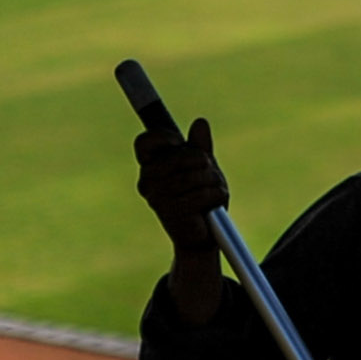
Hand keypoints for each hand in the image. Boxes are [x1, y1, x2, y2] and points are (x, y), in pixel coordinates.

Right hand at [134, 117, 230, 321]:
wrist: (203, 237)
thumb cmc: (202, 200)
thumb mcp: (204, 169)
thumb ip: (200, 146)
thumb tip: (200, 122)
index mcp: (150, 167)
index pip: (145, 141)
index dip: (164, 136)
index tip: (179, 141)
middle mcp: (147, 181)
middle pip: (181, 155)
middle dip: (204, 162)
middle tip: (209, 176)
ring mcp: (157, 198)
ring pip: (195, 174)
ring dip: (213, 182)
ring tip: (213, 193)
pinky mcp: (171, 213)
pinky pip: (202, 194)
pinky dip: (216, 197)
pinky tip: (214, 207)